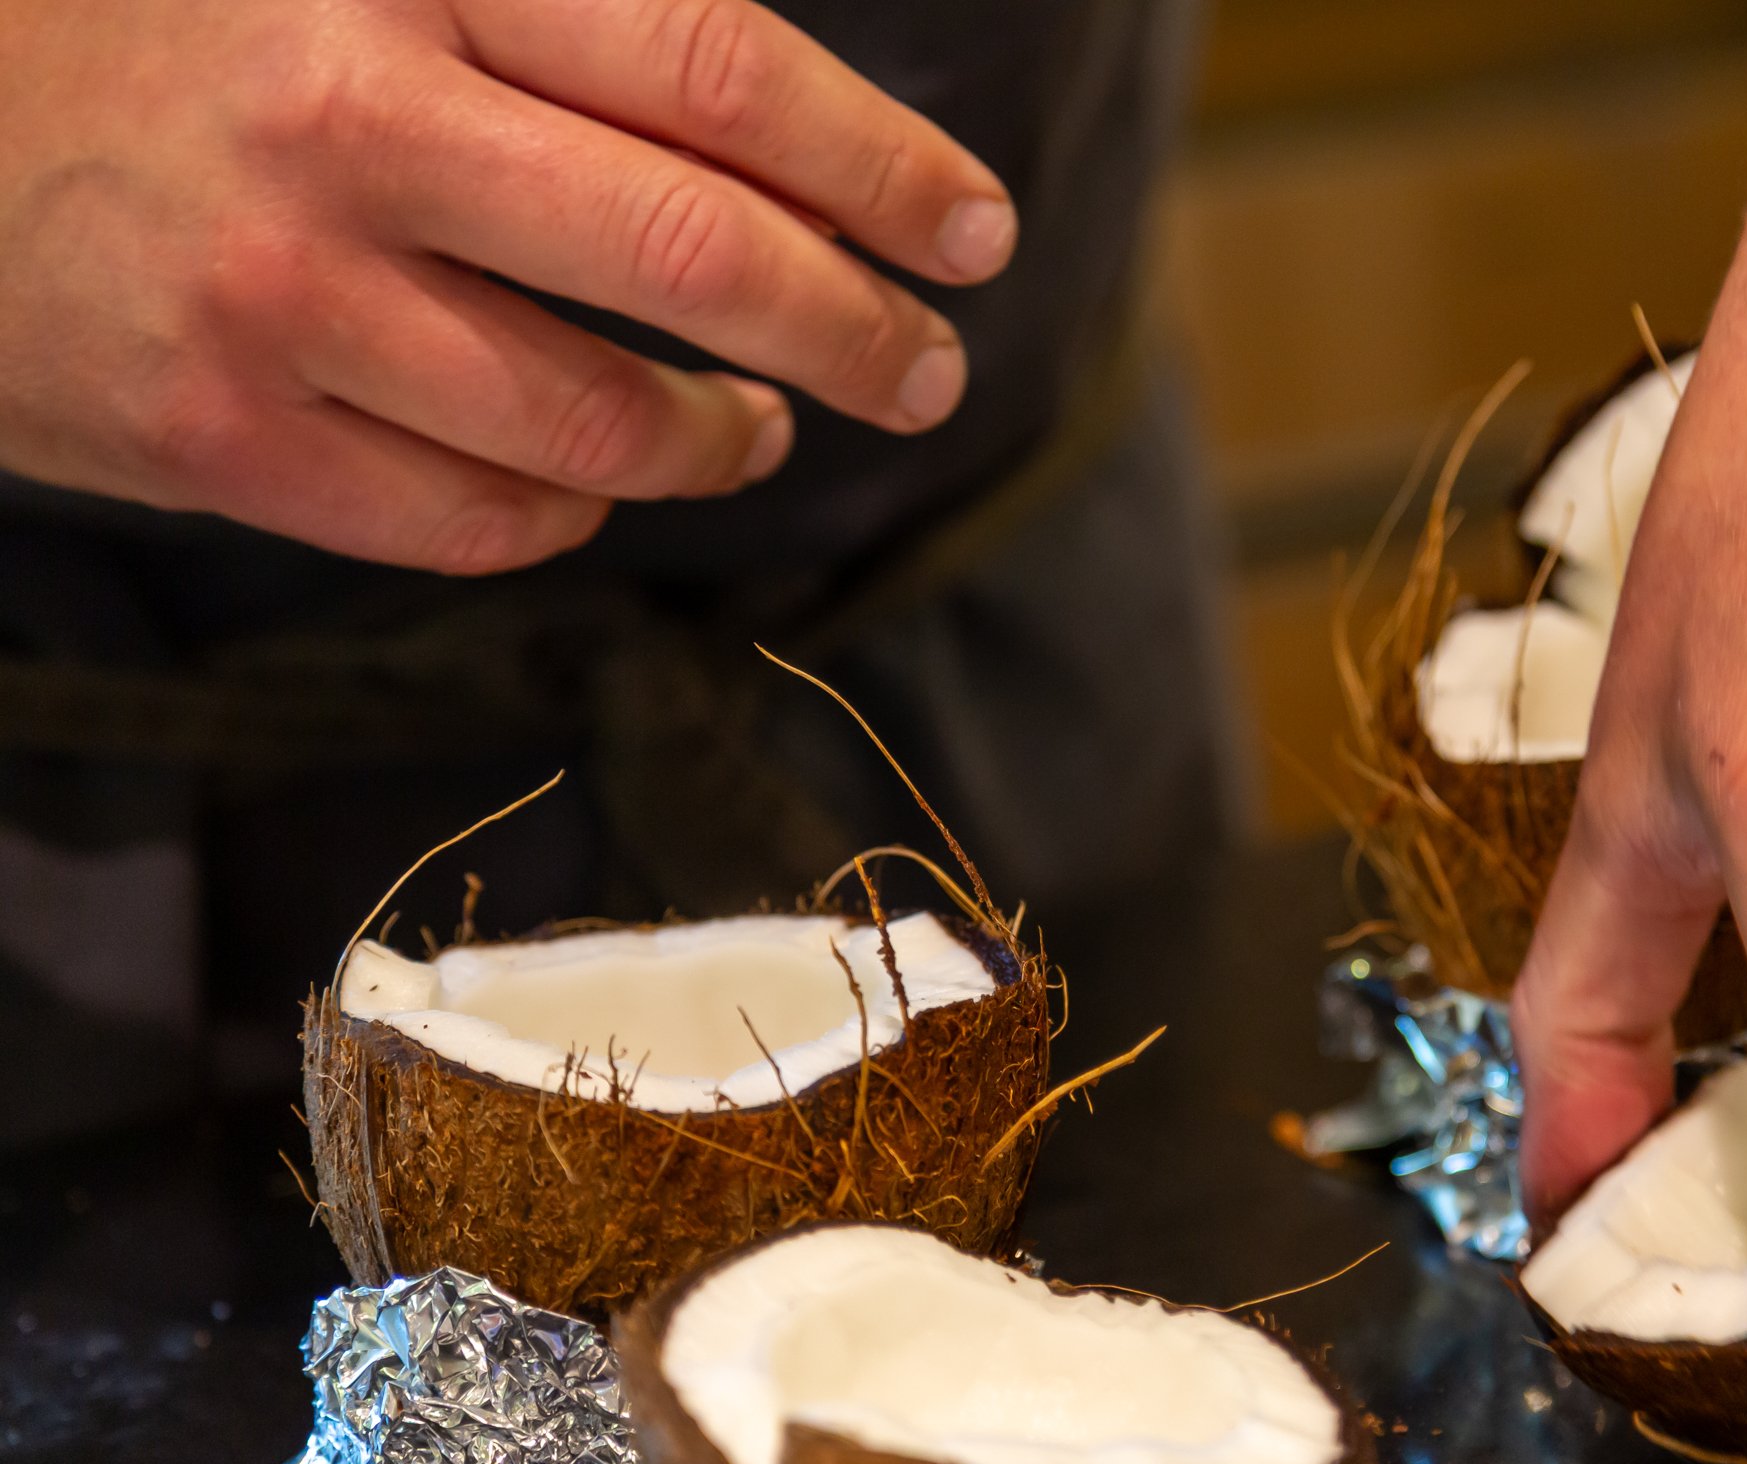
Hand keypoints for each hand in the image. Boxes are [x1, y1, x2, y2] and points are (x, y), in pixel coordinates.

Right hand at [0, 0, 1016, 570]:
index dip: (879, 166)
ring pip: (597, 417)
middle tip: (929, 369)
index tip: (972, 230)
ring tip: (765, 426)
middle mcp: (347, 125)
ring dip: (722, 440)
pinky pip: (474, 518)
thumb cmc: (162, 16)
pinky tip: (593, 470)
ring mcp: (276, 298)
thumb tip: (778, 119)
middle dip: (856, 327)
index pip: (717, 73)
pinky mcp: (218, 438)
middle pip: (693, 255)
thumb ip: (553, 9)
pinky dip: (571, 504)